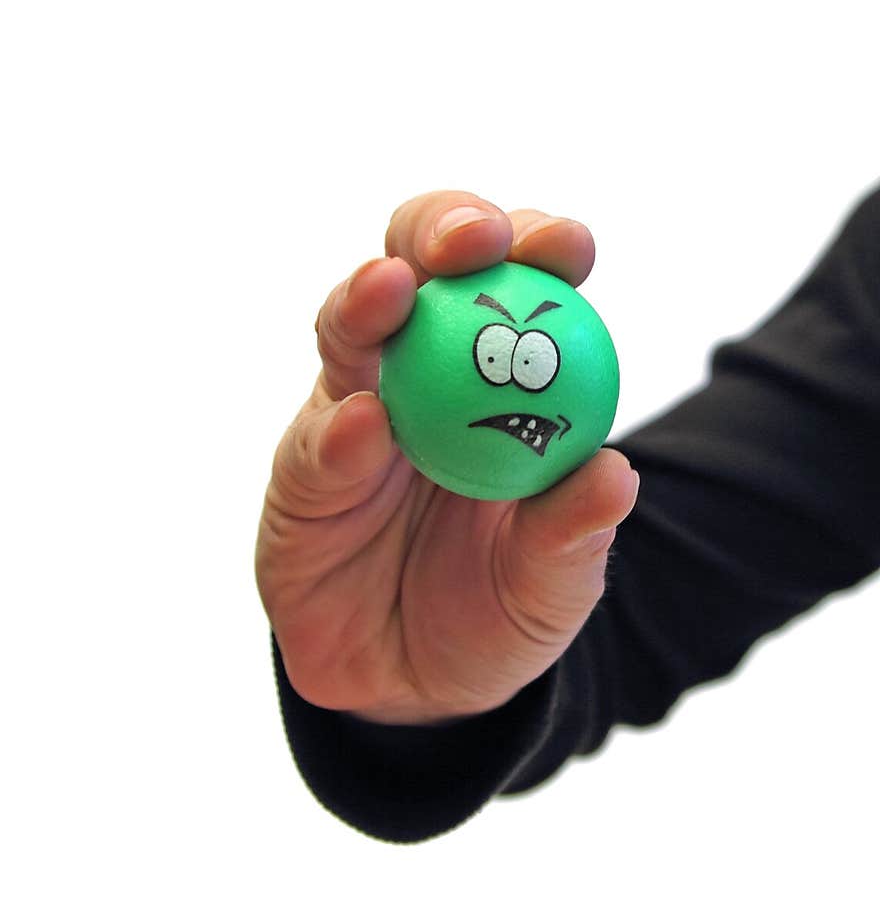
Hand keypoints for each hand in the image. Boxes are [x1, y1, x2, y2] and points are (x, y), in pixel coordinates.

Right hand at [255, 191, 639, 724]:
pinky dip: (342, 430)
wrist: (417, 688)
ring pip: (346, 332)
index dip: (539, 247)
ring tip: (390, 290)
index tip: (567, 247)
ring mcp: (351, 416)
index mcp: (494, 377)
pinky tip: (367, 423)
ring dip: (366, 302)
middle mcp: (417, 375)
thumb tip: (613, 476)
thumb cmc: (497, 613)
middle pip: (418, 268)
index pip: (514, 285)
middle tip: (472, 239)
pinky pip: (317, 444)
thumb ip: (573, 533)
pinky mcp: (303, 475)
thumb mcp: (552, 585)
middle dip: (440, 229)